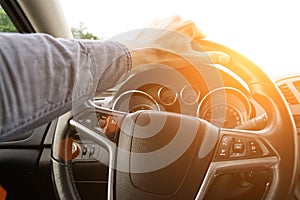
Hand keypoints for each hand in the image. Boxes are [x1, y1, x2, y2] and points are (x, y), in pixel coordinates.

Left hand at [112, 16, 229, 68]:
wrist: (141, 54)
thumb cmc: (163, 56)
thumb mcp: (190, 59)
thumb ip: (210, 57)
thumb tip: (224, 58)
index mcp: (189, 24)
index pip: (201, 36)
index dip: (196, 47)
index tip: (189, 54)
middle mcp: (177, 18)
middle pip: (187, 33)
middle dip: (184, 43)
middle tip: (176, 55)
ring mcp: (164, 19)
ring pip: (175, 31)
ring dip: (173, 40)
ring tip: (166, 52)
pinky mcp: (154, 23)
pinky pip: (163, 31)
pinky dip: (162, 38)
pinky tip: (159, 47)